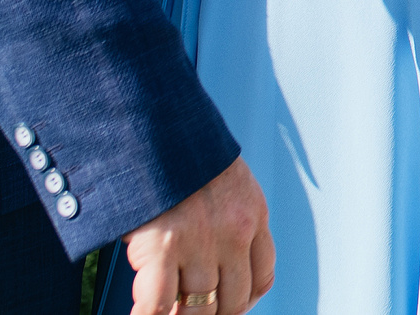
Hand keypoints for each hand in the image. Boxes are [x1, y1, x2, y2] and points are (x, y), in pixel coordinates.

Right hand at [124, 155, 273, 314]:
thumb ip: (232, 215)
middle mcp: (234, 234)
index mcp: (254, 215)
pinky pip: (158, 304)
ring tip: (168, 314)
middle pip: (232, 300)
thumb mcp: (229, 180)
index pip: (261, 277)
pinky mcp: (163, 247)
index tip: (226, 308)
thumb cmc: (184, 153)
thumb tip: (219, 256)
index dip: (242, 302)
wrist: (158, 125)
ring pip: (198, 309)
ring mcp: (200, 243)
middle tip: (191, 314)